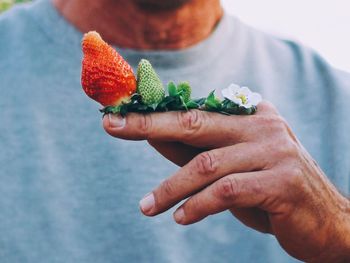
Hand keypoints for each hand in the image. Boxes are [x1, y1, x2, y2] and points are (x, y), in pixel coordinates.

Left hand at [103, 102, 349, 261]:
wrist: (325, 220)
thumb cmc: (269, 191)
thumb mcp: (229, 168)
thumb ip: (193, 151)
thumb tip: (150, 137)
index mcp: (250, 115)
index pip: (193, 112)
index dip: (153, 114)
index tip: (116, 116)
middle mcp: (263, 125)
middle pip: (194, 123)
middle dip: (149, 126)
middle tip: (112, 127)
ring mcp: (275, 151)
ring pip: (207, 164)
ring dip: (171, 188)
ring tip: (147, 207)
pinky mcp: (282, 181)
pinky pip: (227, 192)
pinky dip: (199, 206)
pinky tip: (182, 218)